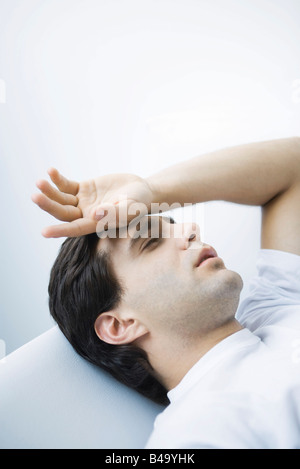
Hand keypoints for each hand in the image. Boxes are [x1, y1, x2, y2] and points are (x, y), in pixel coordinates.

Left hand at [31, 168, 153, 237]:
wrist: (142, 190)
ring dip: (50, 191)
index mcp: (96, 224)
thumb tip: (94, 215)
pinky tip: (51, 171)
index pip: (75, 228)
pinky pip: (66, 185)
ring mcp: (83, 202)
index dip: (60, 231)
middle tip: (36, 196)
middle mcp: (86, 215)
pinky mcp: (83, 189)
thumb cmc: (140, 202)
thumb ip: (113, 213)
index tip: (44, 232)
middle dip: (49, 205)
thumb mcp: (130, 208)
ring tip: (40, 182)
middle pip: (63, 212)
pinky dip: (58, 179)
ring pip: (61, 199)